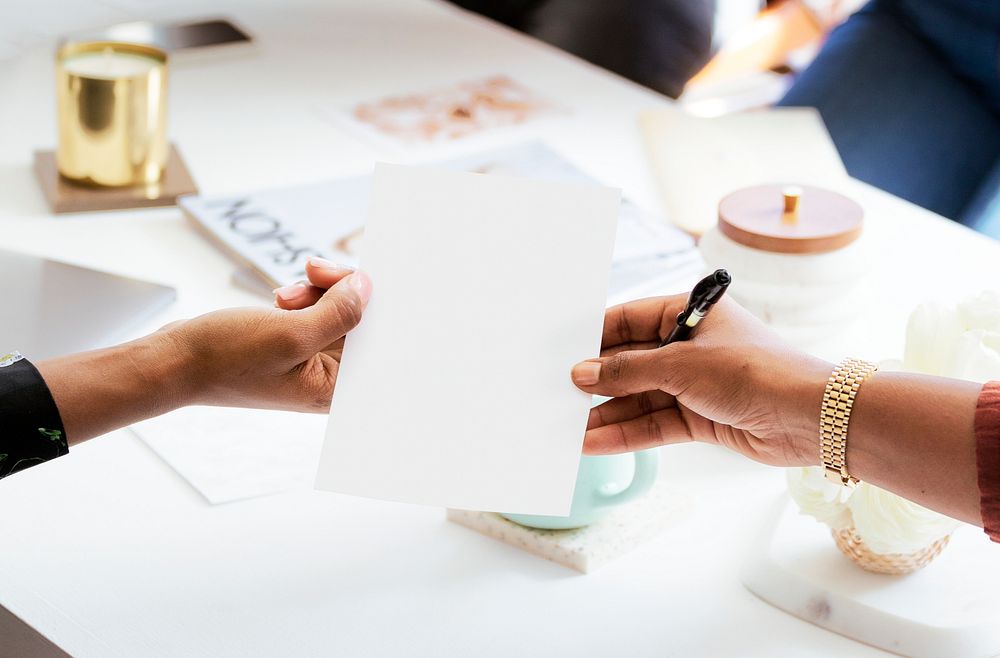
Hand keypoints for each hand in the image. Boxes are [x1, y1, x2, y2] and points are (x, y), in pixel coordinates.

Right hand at [164, 258, 369, 411]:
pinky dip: (303, 296)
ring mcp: (311, 359)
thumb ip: (338, 313)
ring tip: (281, 297)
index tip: (369, 275)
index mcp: (336, 388)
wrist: (174, 361)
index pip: (377, 341)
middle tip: (313, 271)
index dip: (376, 305)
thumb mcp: (290, 334)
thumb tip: (366, 288)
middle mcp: (330, 377)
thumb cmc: (225, 359)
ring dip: (316, 291)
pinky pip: (316, 310)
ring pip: (338, 308)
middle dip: (338, 291)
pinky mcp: (294, 343)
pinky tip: (279, 299)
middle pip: (360, 320)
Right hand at [570, 295, 830, 466]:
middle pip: (631, 362)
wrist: (808, 416)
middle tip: (558, 395)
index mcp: (689, 313)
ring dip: (607, 414)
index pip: (629, 319)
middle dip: (597, 382)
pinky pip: (655, 423)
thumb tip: (582, 373)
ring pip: (639, 398)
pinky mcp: (701, 417)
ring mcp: (695, 383)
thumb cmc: (754, 370)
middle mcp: (690, 346)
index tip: (563, 353)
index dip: (595, 337)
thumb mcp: (681, 364)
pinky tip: (596, 441)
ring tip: (569, 428)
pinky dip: (628, 433)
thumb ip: (627, 371)